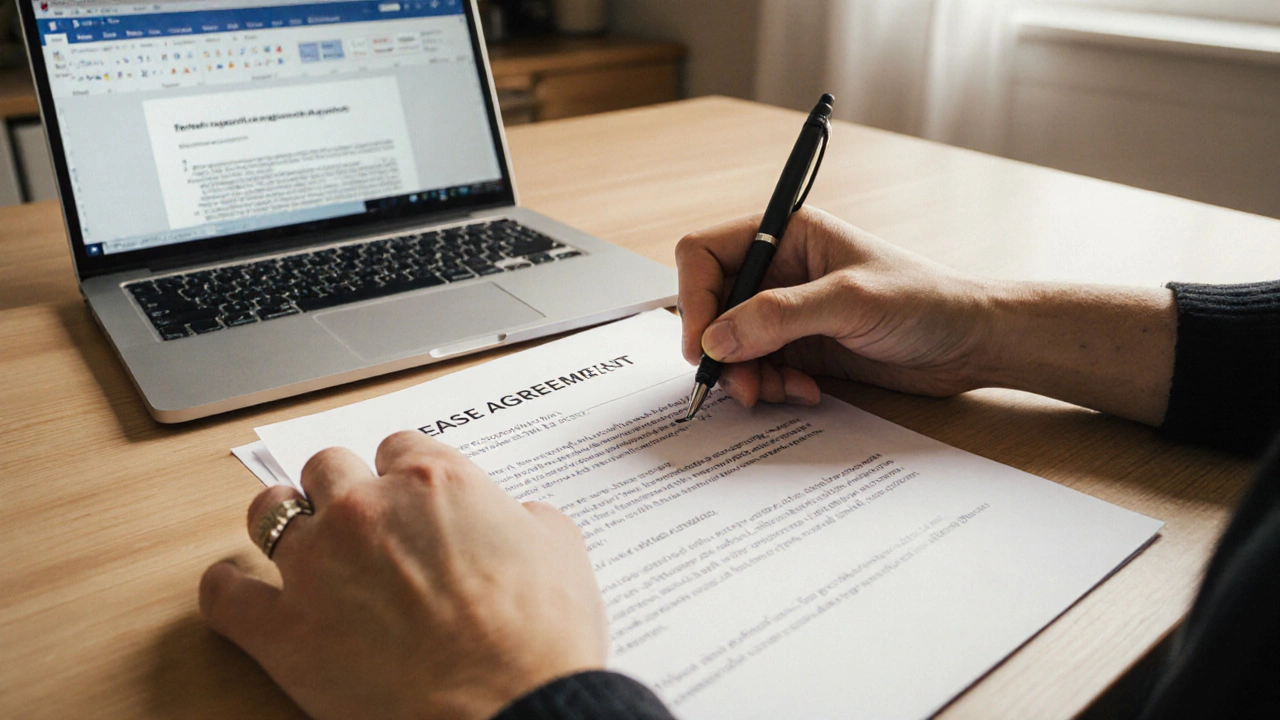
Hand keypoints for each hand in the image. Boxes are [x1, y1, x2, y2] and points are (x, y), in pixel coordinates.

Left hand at [200, 431, 606, 719]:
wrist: (512, 710)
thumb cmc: (540, 640)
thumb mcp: (563, 553)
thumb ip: (529, 519)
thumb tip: (519, 520)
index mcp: (436, 482)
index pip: (400, 446)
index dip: (403, 471)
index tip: (406, 493)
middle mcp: (368, 508)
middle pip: (330, 466)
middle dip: (343, 488)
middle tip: (358, 518)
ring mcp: (317, 565)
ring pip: (271, 511)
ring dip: (282, 519)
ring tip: (292, 537)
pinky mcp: (281, 630)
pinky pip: (224, 594)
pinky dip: (226, 588)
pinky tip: (233, 587)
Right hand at [676, 207, 993, 407]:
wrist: (973, 344)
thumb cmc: (927, 301)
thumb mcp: (850, 302)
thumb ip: (779, 317)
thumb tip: (716, 338)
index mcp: (787, 235)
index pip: (706, 254)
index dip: (694, 297)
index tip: (702, 343)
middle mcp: (781, 271)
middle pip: (712, 306)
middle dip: (719, 348)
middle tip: (738, 383)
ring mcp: (789, 313)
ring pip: (732, 345)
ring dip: (745, 374)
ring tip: (777, 392)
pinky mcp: (802, 349)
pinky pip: (760, 370)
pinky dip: (771, 386)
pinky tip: (805, 392)